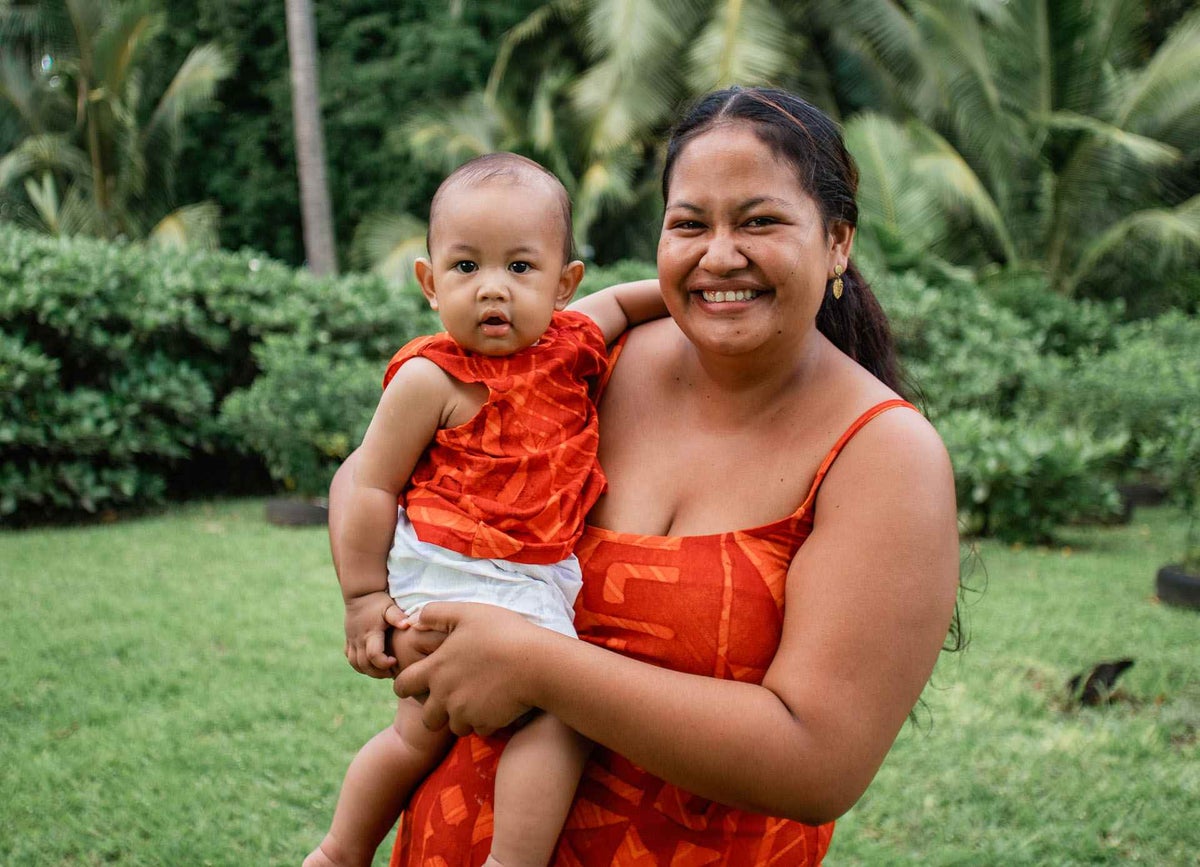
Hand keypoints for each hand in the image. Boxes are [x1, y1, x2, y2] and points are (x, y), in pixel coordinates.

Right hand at [343, 591, 403, 677]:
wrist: (360, 593)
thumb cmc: (378, 600)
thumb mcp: (389, 606)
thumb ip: (397, 616)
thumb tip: (407, 624)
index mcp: (370, 633)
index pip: (373, 655)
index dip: (384, 663)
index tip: (395, 661)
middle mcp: (358, 639)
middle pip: (364, 665)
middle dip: (378, 672)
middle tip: (393, 671)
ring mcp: (351, 641)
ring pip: (355, 664)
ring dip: (369, 671)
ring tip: (384, 670)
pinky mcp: (348, 640)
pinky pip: (351, 658)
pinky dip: (360, 665)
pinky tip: (372, 664)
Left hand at [394, 602, 548, 736]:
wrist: (536, 663)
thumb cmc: (502, 633)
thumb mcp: (466, 613)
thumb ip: (435, 613)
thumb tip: (413, 621)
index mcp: (436, 670)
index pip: (403, 685)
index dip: (406, 685)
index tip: (417, 683)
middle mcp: (445, 696)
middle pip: (428, 717)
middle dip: (436, 711)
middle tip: (453, 697)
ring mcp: (465, 713)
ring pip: (454, 726)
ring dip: (462, 717)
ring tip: (479, 699)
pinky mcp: (486, 724)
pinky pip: (479, 729)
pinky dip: (486, 721)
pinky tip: (498, 703)